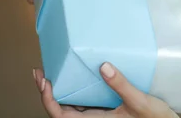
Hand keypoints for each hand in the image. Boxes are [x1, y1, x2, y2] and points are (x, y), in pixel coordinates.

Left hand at [34, 63, 178, 117]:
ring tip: (52, 73)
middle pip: (61, 111)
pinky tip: (76, 79)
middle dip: (47, 93)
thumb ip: (121, 85)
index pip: (61, 116)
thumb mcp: (140, 102)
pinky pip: (85, 104)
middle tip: (40, 72)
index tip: (45, 81)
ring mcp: (99, 117)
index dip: (48, 100)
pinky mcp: (107, 112)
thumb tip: (104, 67)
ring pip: (71, 108)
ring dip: (59, 93)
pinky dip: (76, 92)